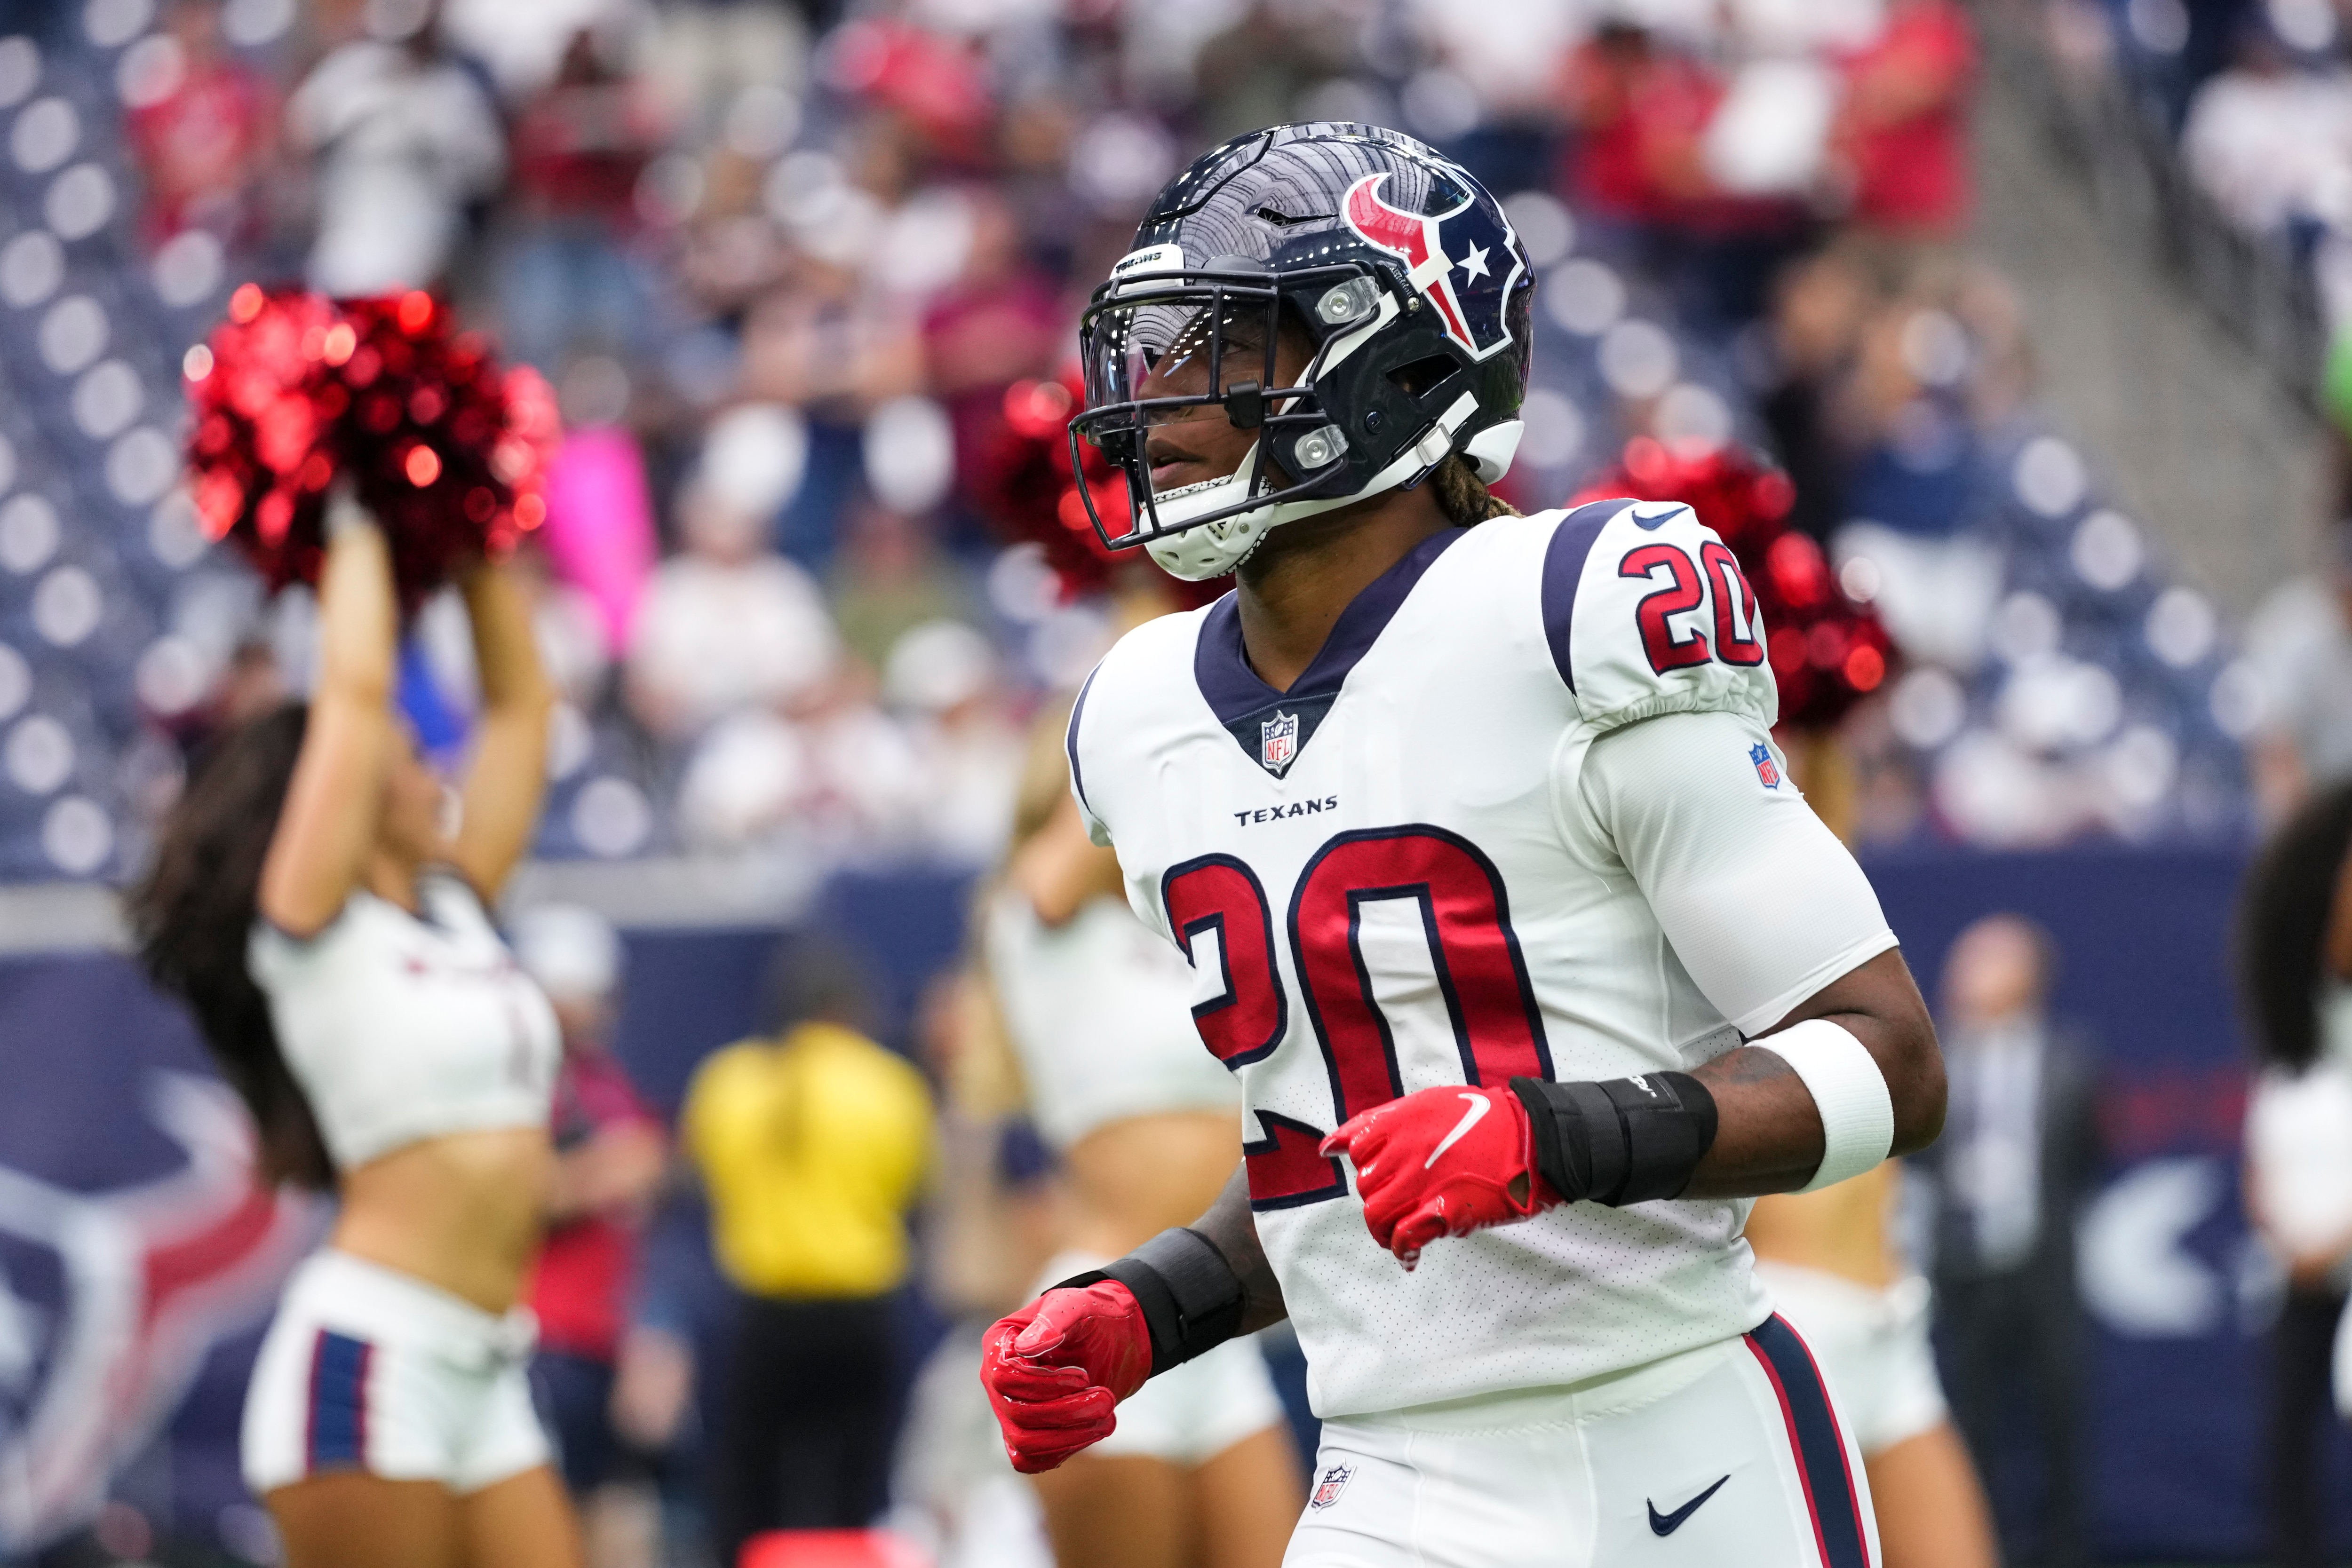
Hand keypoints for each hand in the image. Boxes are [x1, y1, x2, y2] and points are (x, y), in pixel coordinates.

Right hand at [980, 1282, 1152, 1472]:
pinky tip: (1095, 1430)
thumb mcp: (1078, 1307)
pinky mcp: (1029, 1433)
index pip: (1003, 1378)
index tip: (1083, 1376)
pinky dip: (1066, 1450)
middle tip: (1107, 1399)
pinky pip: (1032, 1461)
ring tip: (1108, 1417)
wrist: (1115, 1339)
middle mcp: (997, 1381)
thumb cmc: (1092, 1317)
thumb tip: (1025, 1348)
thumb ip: (1054, 1322)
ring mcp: (1010, 1410)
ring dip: (1071, 1436)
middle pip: (1016, 1415)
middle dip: (1067, 1412)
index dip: (1044, 1384)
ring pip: (1024, 1444)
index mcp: (999, 1345)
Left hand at [1322, 1083, 1557, 1268]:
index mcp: (1402, 1120)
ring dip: (1385, 1231)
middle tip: (1402, 1207)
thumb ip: (1380, 1122)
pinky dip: (1402, 1250)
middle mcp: (1405, 1149)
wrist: (1536, 1139)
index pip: (1357, 1149)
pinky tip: (1409, 1257)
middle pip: (1366, 1187)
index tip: (1383, 1178)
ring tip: (1402, 1236)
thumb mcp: (1430, 1104)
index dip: (1369, 1167)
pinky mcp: (1444, 1211)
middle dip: (1378, 1201)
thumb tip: (1327, 1146)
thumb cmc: (1488, 1121)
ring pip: (1377, 1215)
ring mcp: (1423, 1181)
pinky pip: (1404, 1237)